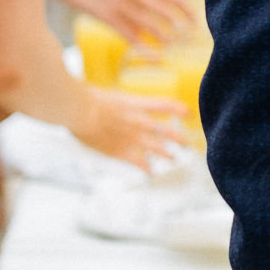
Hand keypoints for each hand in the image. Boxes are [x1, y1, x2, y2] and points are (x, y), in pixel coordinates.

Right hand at [43, 0, 194, 43]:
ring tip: (172, 49)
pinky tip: (153, 57)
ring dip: (165, 40)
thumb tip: (159, 6)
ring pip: (153, 28)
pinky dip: (144, 49)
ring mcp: (124, 5)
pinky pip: (131, 37)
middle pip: (169, 15)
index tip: (196, 24)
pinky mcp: (108, 17)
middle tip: (188, 42)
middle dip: (181, 30)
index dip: (189, 13)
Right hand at [69, 87, 185, 168]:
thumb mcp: (112, 96)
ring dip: (168, 155)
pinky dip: (146, 168)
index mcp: (138, 105)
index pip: (166, 105)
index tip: (189, 113)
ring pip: (158, 148)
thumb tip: (124, 104)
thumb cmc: (90, 99)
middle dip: (179, 138)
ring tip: (174, 160)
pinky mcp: (121, 151)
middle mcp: (140, 121)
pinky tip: (150, 173)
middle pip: (167, 131)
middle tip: (186, 144)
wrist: (80, 111)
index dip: (179, 109)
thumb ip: (123, 103)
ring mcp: (132, 137)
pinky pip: (139, 162)